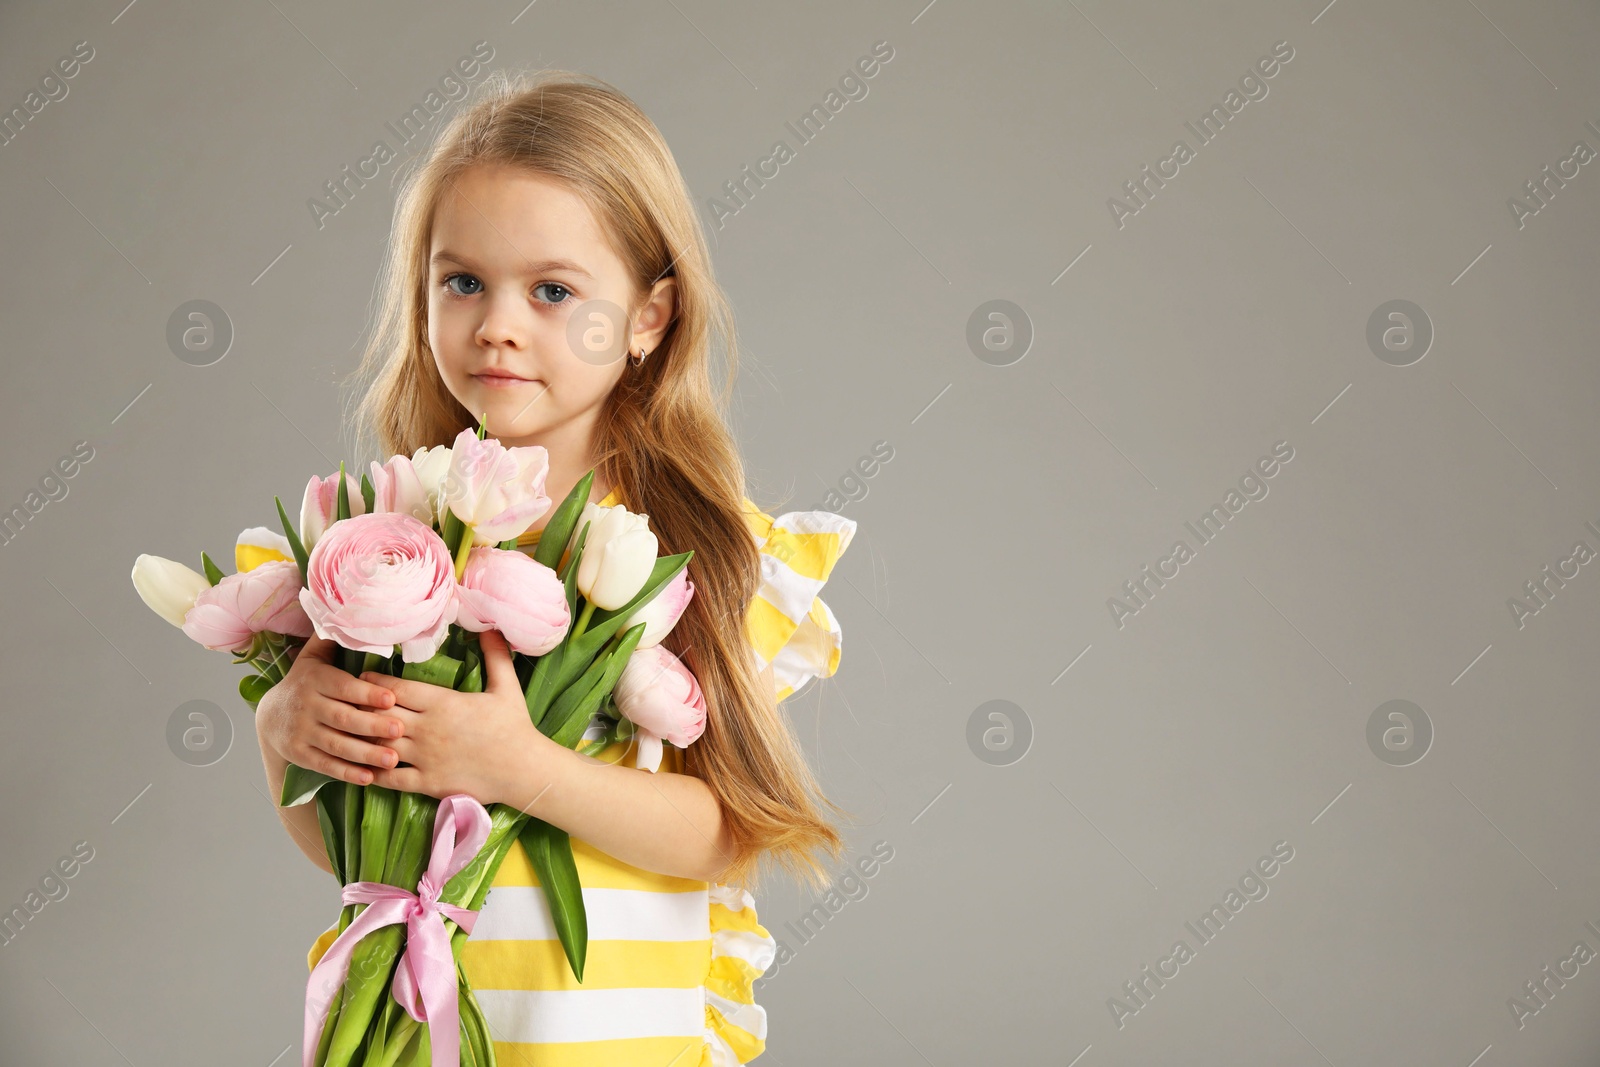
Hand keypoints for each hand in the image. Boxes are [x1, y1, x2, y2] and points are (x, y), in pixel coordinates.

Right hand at [256, 636, 405, 785]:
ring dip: (365, 753)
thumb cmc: (306, 682)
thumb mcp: (313, 658)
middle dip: (372, 725)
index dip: (366, 693)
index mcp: (315, 680)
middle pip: (342, 718)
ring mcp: (302, 733)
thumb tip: (351, 608)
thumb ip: (332, 639)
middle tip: (401, 730)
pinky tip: (369, 778)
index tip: (392, 698)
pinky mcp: (300, 755)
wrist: (271, 717)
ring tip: (393, 760)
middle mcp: (307, 706)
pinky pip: (326, 765)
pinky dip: (347, 773)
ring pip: (336, 745)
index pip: (343, 687)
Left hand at [361, 629, 546, 805]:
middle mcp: (428, 728)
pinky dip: (372, 771)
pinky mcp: (427, 782)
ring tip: (346, 732)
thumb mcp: (507, 686)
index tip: (360, 678)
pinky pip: (390, 777)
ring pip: (380, 744)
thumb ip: (495, 655)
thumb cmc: (515, 726)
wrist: (524, 769)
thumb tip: (491, 626)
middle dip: (361, 708)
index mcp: (442, 702)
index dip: (375, 683)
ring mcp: (425, 757)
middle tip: (345, 702)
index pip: (397, 689)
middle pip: (381, 714)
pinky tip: (361, 766)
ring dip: (362, 738)